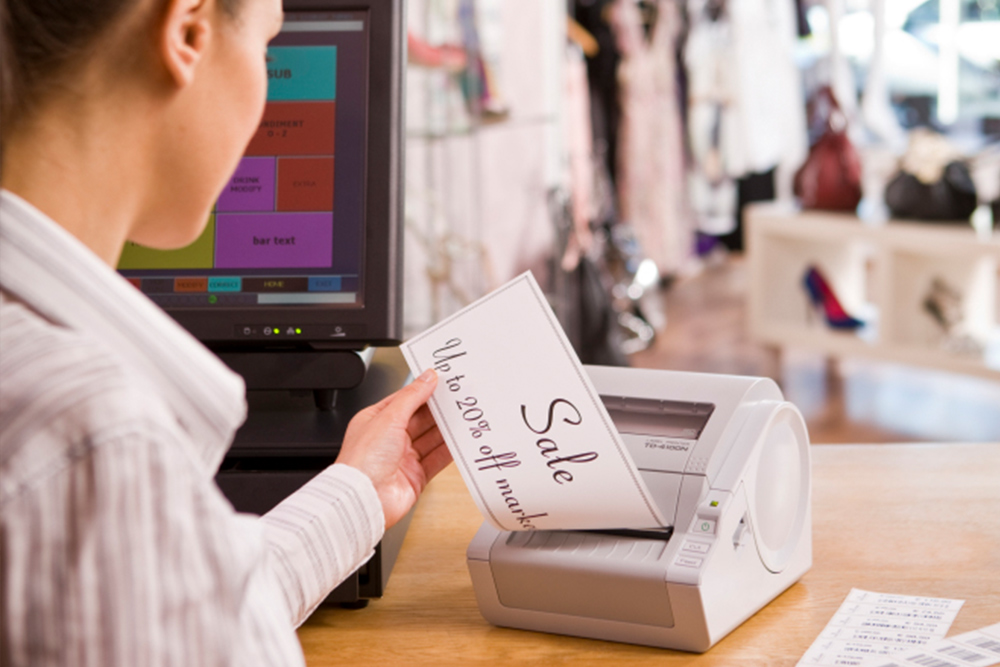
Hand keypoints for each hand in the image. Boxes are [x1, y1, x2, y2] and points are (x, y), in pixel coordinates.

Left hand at [335, 369, 450, 527]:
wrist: (364, 499)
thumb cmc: (362, 461)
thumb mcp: (388, 418)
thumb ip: (412, 397)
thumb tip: (427, 378)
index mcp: (376, 421)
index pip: (404, 400)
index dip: (423, 391)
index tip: (442, 383)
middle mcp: (389, 439)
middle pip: (421, 420)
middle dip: (439, 411)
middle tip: (458, 400)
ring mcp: (403, 458)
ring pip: (431, 439)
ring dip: (446, 430)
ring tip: (462, 418)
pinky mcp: (415, 476)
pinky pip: (437, 460)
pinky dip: (449, 451)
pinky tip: (459, 442)